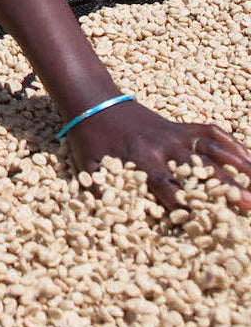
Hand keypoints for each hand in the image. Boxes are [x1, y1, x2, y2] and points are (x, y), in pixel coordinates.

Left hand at [68, 98, 250, 211]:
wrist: (92, 100)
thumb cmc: (91, 140)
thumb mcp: (90, 169)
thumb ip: (103, 195)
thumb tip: (112, 226)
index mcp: (139, 159)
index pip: (168, 186)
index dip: (188, 205)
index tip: (208, 223)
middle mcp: (161, 146)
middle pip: (199, 170)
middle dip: (226, 188)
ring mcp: (173, 133)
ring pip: (212, 149)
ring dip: (238, 165)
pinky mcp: (178, 125)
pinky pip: (210, 133)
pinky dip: (232, 145)